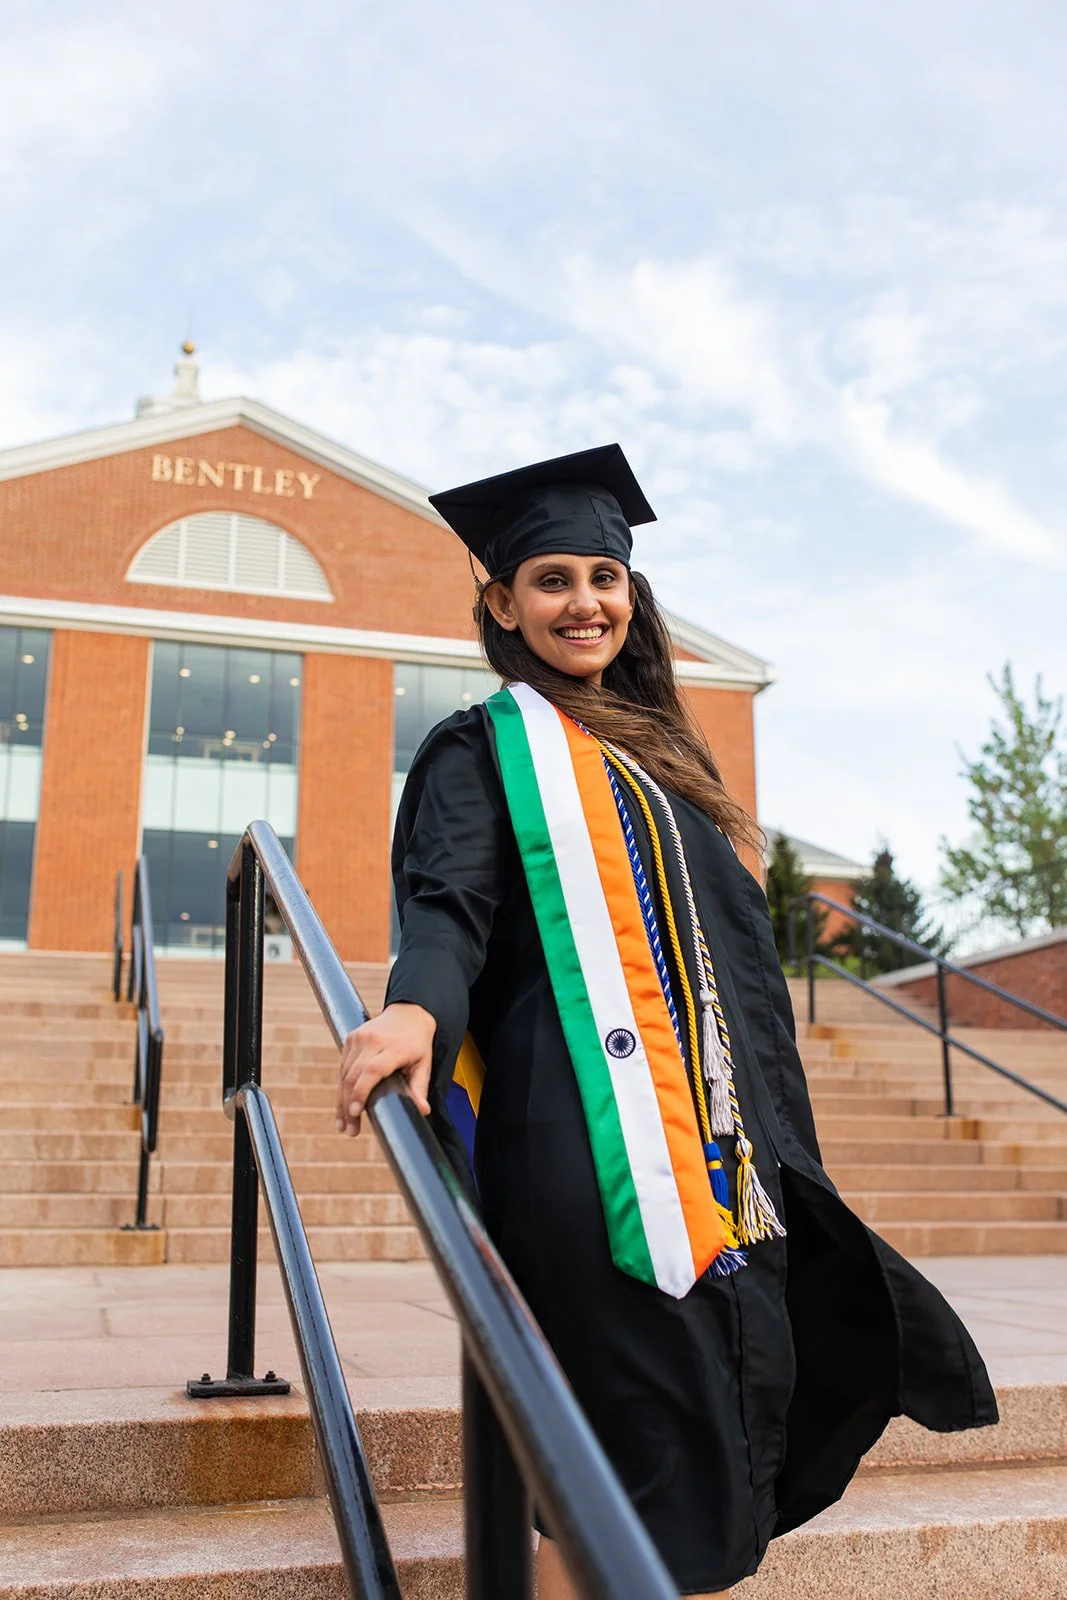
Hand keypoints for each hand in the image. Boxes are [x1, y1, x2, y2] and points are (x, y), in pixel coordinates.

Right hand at [336, 1003, 435, 1135]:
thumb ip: (420, 1088)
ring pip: (344, 1073)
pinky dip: (342, 1086)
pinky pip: (343, 1066)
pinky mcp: (351, 1038)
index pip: (372, 1070)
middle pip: (354, 1075)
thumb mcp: (425, 1064)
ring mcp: (359, 1037)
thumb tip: (422, 1111)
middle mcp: (374, 1040)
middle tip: (350, 1130)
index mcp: (395, 1047)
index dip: (361, 1092)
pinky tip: (343, 1105)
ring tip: (344, 1124)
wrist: (409, 1013)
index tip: (356, 1112)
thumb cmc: (418, 1042)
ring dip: (342, 1100)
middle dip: (348, 1105)